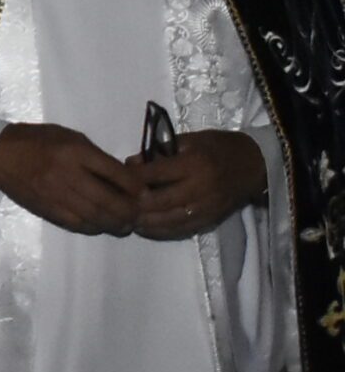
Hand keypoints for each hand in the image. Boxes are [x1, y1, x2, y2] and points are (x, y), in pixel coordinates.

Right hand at [0, 123, 141, 234]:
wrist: (0, 156)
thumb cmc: (39, 141)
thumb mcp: (70, 138)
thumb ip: (95, 157)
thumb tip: (123, 178)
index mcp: (75, 152)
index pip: (116, 173)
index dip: (136, 187)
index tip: (146, 192)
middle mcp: (69, 175)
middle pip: (110, 201)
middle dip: (130, 211)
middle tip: (139, 214)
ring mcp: (58, 196)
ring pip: (97, 217)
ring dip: (116, 224)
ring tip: (125, 224)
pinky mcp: (49, 210)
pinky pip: (79, 225)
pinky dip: (95, 228)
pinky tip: (102, 225)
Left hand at [130, 129, 266, 239]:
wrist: (254, 164)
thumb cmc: (217, 146)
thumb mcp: (189, 140)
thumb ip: (160, 152)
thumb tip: (132, 163)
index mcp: (193, 164)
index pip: (155, 173)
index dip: (134, 178)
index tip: (117, 179)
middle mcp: (200, 187)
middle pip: (160, 200)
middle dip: (136, 204)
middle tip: (117, 204)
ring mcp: (207, 206)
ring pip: (171, 219)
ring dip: (146, 222)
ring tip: (127, 220)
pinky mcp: (212, 219)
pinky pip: (184, 229)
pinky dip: (163, 231)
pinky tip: (147, 229)